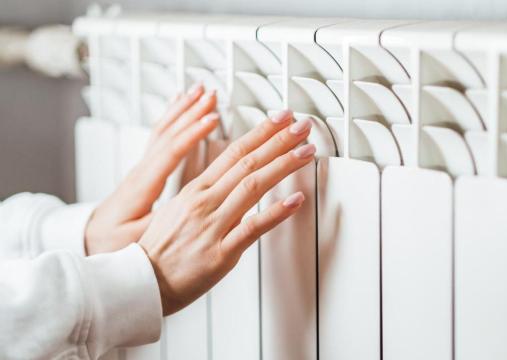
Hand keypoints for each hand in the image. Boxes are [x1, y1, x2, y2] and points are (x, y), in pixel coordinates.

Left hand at [85, 83, 218, 254]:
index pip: (170, 152)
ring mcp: (143, 167)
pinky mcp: (146, 169)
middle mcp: (142, 170)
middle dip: (191, 111)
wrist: (90, 238)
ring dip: (183, 108)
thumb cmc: (111, 240)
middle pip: (168, 132)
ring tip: (200, 91)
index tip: (212, 119)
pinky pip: (161, 135)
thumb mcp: (136, 239)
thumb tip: (187, 210)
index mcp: (143, 186)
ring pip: (164, 129)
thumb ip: (161, 224)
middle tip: (212, 95)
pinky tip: (180, 105)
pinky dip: (173, 116)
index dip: (192, 133)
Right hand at [139, 111, 314, 314]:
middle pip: (247, 163)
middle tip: (302, 125)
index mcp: (196, 190)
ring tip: (306, 152)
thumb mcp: (177, 210)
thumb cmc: (160, 250)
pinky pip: (252, 228)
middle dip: (278, 140)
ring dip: (283, 166)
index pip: (234, 152)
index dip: (261, 132)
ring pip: (252, 187)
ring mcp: (213, 226)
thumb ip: (205, 193)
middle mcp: (205, 202)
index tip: (281, 118)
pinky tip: (296, 200)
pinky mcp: (221, 253)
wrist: (140, 284)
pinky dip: (276, 212)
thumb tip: (228, 180)